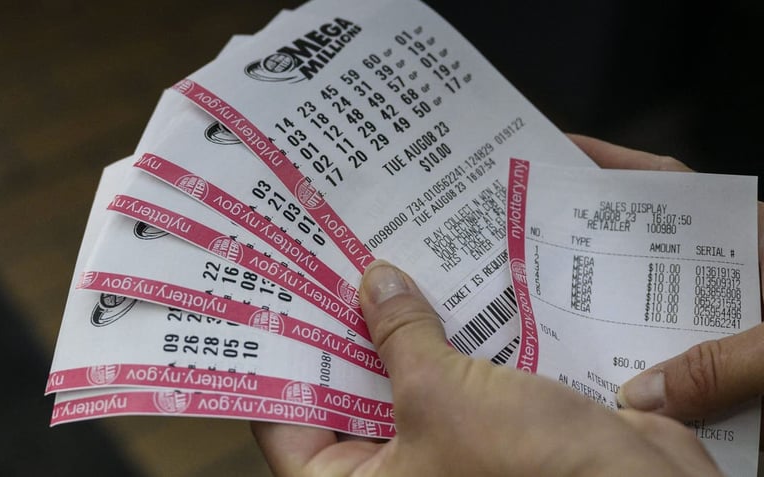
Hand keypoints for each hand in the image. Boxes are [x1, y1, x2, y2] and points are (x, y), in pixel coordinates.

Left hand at [252, 259, 720, 475]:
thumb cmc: (532, 471)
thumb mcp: (442, 397)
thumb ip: (399, 336)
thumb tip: (374, 283)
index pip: (288, 426)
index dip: (279, 363)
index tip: (274, 301)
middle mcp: (396, 472)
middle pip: (346, 392)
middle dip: (344, 330)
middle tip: (330, 263)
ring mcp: (443, 447)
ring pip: (403, 376)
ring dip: (399, 324)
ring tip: (381, 258)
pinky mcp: (487, 425)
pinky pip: (452, 372)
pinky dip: (447, 332)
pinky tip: (442, 280)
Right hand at [567, 134, 763, 430]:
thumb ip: (728, 360)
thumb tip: (646, 395)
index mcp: (753, 239)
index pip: (669, 187)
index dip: (610, 166)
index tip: (557, 154)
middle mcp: (737, 278)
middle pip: (651, 255)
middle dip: (592, 255)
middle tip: (529, 254)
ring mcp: (738, 322)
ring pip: (665, 320)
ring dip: (622, 331)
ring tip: (563, 332)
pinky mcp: (747, 368)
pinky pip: (693, 375)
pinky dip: (666, 388)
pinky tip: (632, 401)